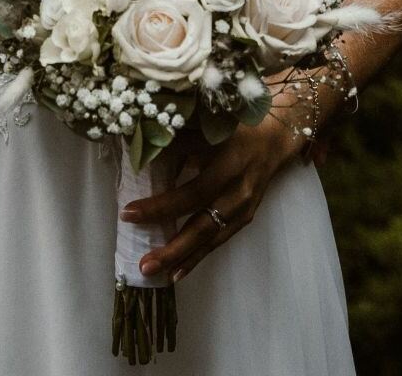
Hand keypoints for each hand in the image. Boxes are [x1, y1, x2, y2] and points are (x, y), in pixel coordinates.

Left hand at [122, 117, 296, 282]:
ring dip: (182, 259)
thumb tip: (140, 154)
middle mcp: (238, 193)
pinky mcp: (245, 220)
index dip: (161, 206)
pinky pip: (218, 242)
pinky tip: (177, 272)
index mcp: (229, 166)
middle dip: (172, 248)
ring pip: (210, 240)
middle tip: (144, 264)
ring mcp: (244, 210)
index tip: (128, 213)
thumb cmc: (234, 129)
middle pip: (202, 226)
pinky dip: (197, 257)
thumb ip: (177, 143)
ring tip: (155, 273)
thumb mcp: (208, 129)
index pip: (191, 193)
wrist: (273, 140)